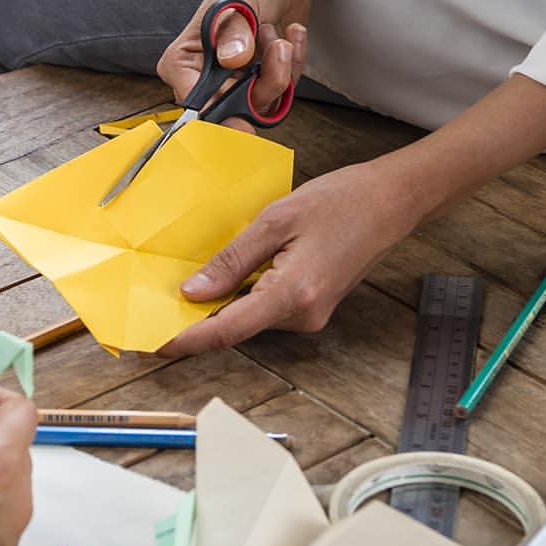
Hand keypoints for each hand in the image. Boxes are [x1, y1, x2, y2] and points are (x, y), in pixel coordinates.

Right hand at [157, 0, 308, 127]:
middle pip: (232, 111)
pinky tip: (289, 36)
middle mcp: (206, 80)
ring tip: (276, 34)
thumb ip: (233, 31)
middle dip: (264, 82)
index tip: (240, 118)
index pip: (195, 102)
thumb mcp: (238, 0)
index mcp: (184, 63)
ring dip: (280, 67)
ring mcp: (236, 86)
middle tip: (277, 49)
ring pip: (262, 104)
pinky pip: (284, 94)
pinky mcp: (262, 86)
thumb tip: (232, 60)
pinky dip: (293, 64)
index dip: (218, 113)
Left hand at [158, 160, 420, 355]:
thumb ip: (232, 260)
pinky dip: (240, 298)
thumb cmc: (341, 202)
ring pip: (249, 318)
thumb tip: (193, 292)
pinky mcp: (312, 308)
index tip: (155, 343)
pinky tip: (224, 279)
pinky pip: (265, 309)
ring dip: (219, 306)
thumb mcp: (275, 220)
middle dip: (196, 320)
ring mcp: (310, 316)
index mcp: (293, 294)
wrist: (391, 202)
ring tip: (185, 285)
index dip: (187, 340)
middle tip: (155, 307)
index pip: (227, 330)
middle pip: (235, 328)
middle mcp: (302, 316)